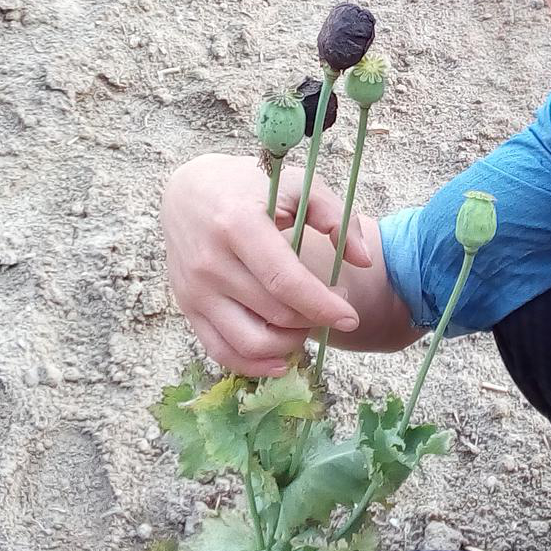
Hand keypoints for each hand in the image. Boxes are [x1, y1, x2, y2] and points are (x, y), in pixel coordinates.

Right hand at [160, 153, 372, 376]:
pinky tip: (282, 359)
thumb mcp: (297, 185)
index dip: (323, 305)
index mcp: (238, 225)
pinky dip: (255, 365)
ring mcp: (194, 290)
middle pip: (274, 314)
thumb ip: (336, 216)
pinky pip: (221, 352)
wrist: (189, 192)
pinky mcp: (186, 307)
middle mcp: (211, 262)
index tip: (351, 316)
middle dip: (315, 319)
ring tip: (308, 323)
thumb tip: (364, 260)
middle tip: (334, 304)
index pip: (285, 282)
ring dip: (290, 343)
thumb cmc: (251, 186)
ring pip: (250, 343)